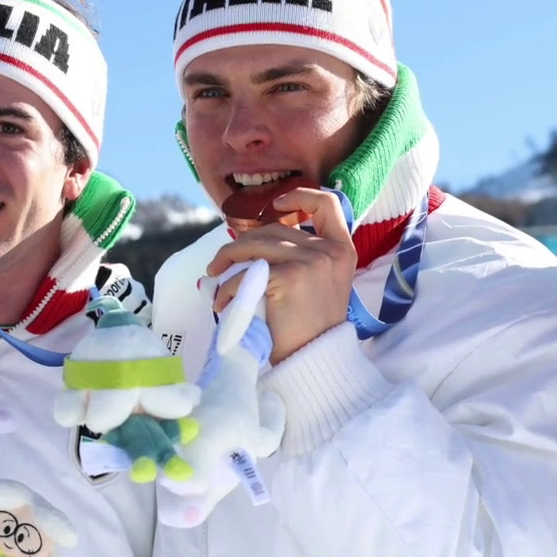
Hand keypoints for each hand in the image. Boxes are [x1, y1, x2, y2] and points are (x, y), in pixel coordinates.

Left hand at [206, 187, 354, 364]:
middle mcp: (329, 251)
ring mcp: (311, 261)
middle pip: (274, 229)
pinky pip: (246, 274)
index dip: (299, 196)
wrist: (313, 360)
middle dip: (241, 243)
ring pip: (255, 246)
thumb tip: (257, 242)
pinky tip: (222, 303)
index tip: (276, 205)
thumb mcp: (321, 285)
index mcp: (342, 250)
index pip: (327, 204)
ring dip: (227, 262)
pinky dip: (226, 288)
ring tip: (214, 281)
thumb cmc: (310, 329)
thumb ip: (304, 258)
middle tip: (220, 263)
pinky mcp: (289, 277)